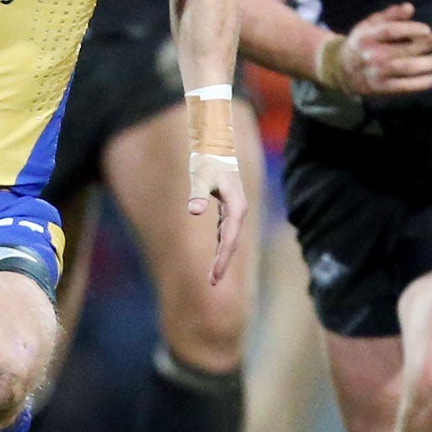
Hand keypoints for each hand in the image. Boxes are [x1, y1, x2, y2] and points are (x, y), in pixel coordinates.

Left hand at [187, 151, 245, 285]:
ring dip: (222, 258)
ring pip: (229, 239)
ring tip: (213, 278)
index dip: (222, 258)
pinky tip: (215, 259)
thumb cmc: (207, 161)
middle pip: (231, 243)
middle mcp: (238, 212)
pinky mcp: (228, 210)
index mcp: (236, 207)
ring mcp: (234, 211)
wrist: (216, 148)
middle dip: (223, 263)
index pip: (229, 238)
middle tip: (213, 283)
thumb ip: (197, 192)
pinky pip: (225, 233)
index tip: (215, 275)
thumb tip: (193, 211)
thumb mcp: (200, 176)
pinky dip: (220, 246)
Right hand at [315, 3, 431, 96]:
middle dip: (428, 45)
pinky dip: (419, 84)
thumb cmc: (362, 42)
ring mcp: (376, 72)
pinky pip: (402, 87)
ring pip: (404, 69)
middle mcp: (371, 55)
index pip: (389, 31)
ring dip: (427, 65)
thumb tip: (409, 8)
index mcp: (367, 36)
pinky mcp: (380, 87)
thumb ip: (389, 15)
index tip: (428, 29)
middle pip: (402, 50)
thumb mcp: (369, 24)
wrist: (341, 69)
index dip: (409, 29)